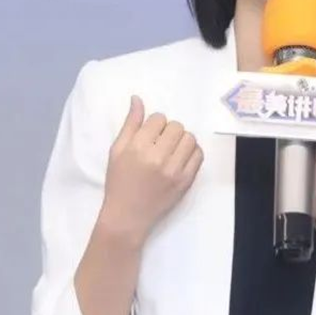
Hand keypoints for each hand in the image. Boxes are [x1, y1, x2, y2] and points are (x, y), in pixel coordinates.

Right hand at [100, 95, 203, 241]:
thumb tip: (137, 98)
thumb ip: (130, 124)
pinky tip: (181, 157)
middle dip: (169, 131)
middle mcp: (158, 157)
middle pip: (176, 126)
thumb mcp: (117, 151)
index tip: (150, 135)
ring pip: (190, 138)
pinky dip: (192, 152)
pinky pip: (198, 155)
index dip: (155, 124)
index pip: (158, 119)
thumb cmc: (119, 182)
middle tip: (161, 143)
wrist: (127, 216)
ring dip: (182, 140)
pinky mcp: (186, 181)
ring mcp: (174, 170)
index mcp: (138, 147)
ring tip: (172, 149)